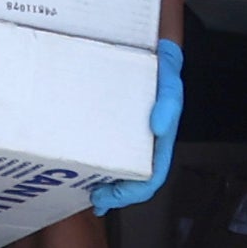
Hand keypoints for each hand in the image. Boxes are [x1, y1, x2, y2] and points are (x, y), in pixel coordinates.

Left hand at [84, 41, 181, 217]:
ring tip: (82, 188)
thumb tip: (157, 127)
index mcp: (159, 143)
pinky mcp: (111, 128)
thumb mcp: (170, 84)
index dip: (130, 193)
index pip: (150, 179)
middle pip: (131, 182)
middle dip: (112, 195)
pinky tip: (76, 162)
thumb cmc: (162, 71)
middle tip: (92, 197)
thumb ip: (169, 103)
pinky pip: (102, 150)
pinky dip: (91, 161)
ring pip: (117, 170)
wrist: (146, 50)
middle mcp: (143, 144)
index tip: (107, 195)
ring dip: (102, 183)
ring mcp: (127, 138)